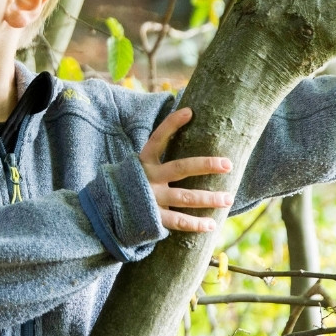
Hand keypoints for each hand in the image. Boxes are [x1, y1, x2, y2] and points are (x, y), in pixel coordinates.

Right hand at [139, 107, 233, 232]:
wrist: (107, 212)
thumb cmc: (133, 185)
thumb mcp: (140, 167)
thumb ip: (158, 156)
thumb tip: (182, 127)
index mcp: (144, 162)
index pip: (158, 139)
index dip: (171, 124)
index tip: (189, 112)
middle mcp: (148, 178)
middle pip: (180, 168)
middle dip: (205, 165)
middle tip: (228, 164)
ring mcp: (151, 198)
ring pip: (185, 197)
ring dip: (209, 198)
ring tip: (228, 198)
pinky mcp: (153, 218)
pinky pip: (178, 221)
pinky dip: (196, 224)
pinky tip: (211, 224)